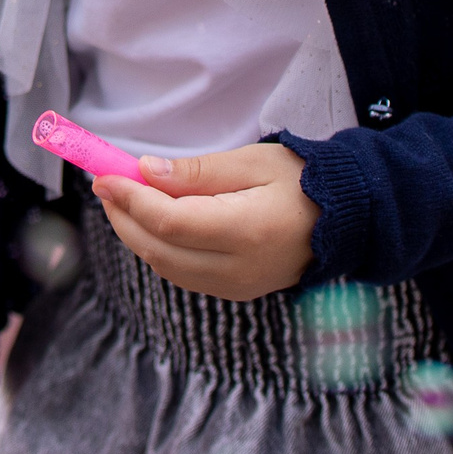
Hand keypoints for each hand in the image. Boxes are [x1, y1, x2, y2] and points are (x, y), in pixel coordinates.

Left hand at [91, 142, 320, 301]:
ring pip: (166, 267)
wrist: (346, 218)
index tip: (106, 175)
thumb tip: (144, 173)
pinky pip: (183, 274)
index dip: (130, 200)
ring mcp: (237, 286)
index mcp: (246, 231)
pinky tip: (151, 221)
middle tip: (106, 185)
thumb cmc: (300, 180)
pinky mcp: (235, 291)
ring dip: (136, 234)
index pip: (169, 222)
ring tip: (122, 199)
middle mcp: (238, 269)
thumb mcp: (251, 161)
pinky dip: (158, 248)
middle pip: (160, 250)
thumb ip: (196, 172)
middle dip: (124, 218)